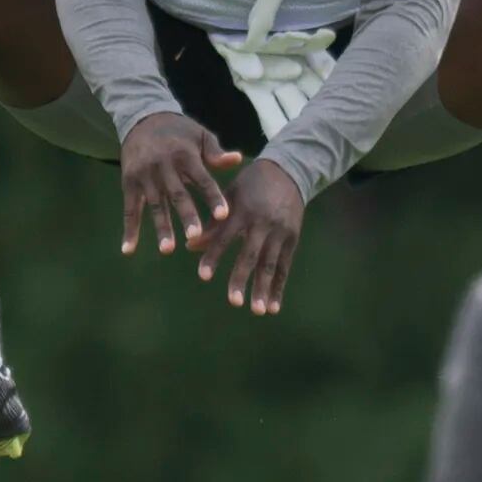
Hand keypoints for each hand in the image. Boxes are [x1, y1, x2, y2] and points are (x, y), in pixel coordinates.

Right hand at [119, 112, 240, 257]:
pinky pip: (129, 209)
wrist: (142, 119)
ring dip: (161, 227)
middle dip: (186, 215)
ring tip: (168, 249)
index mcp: (185, 155)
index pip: (202, 179)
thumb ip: (215, 152)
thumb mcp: (199, 135)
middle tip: (195, 236)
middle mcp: (164, 166)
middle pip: (177, 194)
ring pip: (154, 205)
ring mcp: (145, 176)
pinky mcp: (129, 183)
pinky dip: (129, 230)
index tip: (223, 215)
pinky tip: (128, 250)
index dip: (212, 196)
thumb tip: (237, 159)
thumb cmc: (178, 131)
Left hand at [190, 155, 305, 314]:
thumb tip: (189, 246)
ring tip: (257, 310)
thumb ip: (213, 222)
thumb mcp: (231, 196)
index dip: (214, 256)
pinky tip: (273, 307)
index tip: (202, 276)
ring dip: (263, 288)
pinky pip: (284, 266)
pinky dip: (278, 287)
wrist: (288, 171)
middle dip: (241, 278)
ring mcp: (280, 232)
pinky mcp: (292, 238)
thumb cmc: (250, 184)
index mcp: (243, 210)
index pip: (225, 237)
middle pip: (251, 255)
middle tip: (234, 302)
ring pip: (270, 264)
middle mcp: (263, 223)